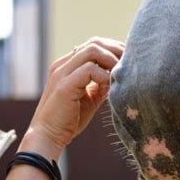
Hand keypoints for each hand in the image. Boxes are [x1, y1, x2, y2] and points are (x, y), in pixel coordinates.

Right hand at [23, 37, 124, 157]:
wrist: (48, 137)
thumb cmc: (69, 120)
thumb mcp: (90, 98)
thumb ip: (102, 84)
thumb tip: (120, 76)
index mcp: (68, 65)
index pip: (94, 45)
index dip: (114, 50)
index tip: (129, 62)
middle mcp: (63, 64)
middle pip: (95, 42)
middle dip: (117, 51)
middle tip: (131, 65)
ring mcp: (62, 73)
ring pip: (93, 50)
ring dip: (112, 61)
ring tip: (121, 75)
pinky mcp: (64, 85)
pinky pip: (90, 69)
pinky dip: (105, 76)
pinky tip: (110, 88)